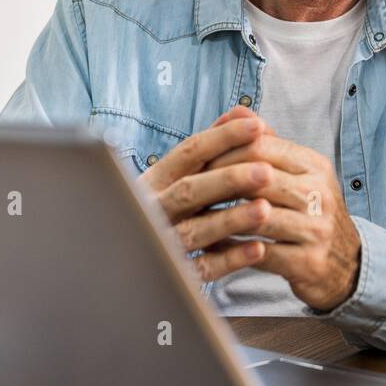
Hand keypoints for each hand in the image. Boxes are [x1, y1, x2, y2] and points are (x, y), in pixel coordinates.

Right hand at [137, 107, 272, 276]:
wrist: (118, 260)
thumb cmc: (165, 205)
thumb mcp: (180, 173)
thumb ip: (213, 145)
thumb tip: (243, 112)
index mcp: (157, 179)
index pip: (189, 152)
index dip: (223, 138)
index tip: (258, 126)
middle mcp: (155, 209)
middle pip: (191, 191)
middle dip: (229, 179)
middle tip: (267, 171)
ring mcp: (163, 242)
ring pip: (197, 230)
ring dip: (232, 219)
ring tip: (265, 210)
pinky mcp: (176, 273)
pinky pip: (203, 268)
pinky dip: (230, 259)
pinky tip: (257, 250)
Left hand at [193, 129, 361, 312]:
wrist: (346, 263)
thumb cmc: (311, 213)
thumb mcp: (299, 174)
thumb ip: (268, 144)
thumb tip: (238, 111)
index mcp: (315, 166)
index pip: (261, 146)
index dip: (224, 151)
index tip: (197, 161)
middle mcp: (320, 193)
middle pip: (258, 177)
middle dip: (218, 182)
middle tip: (188, 188)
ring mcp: (317, 229)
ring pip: (257, 215)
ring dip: (220, 216)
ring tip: (193, 216)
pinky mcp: (308, 262)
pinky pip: (259, 253)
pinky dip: (230, 249)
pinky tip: (210, 245)